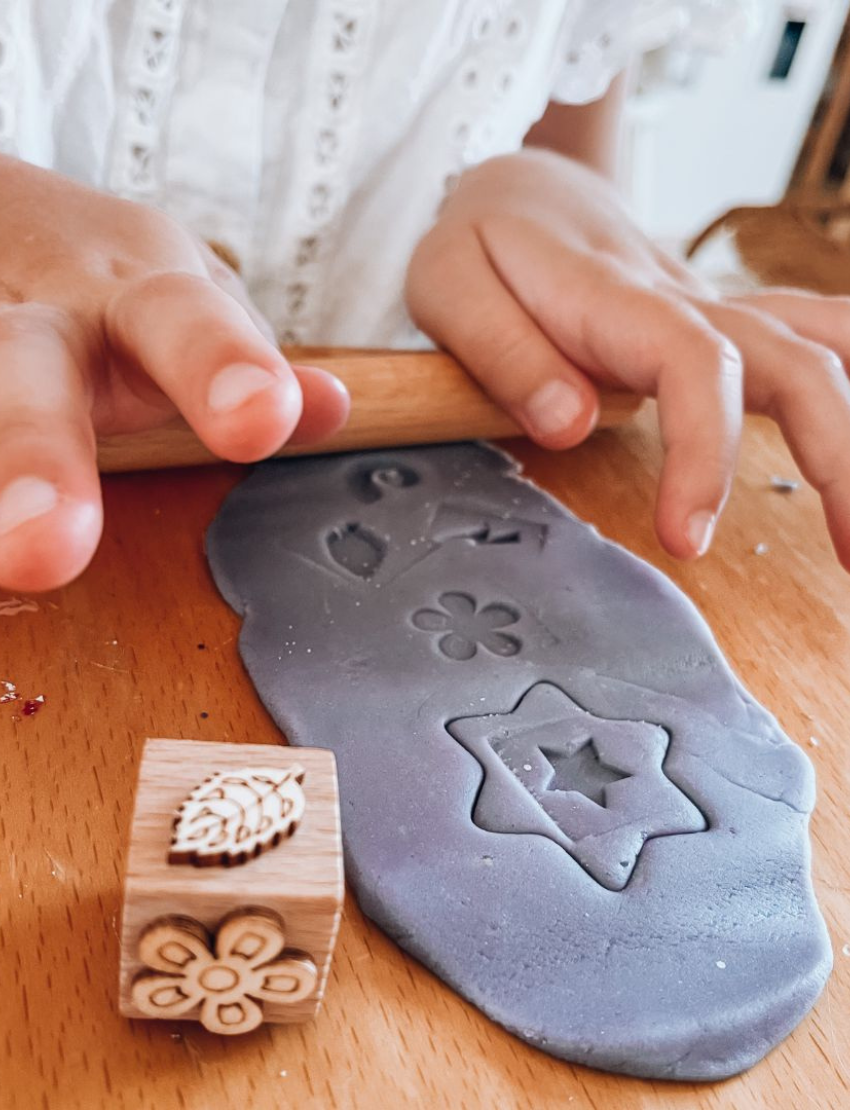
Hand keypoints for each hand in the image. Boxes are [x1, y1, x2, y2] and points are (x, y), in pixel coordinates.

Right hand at [0, 157, 349, 592]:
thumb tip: (328, 408)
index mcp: (138, 292)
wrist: (8, 218)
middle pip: (23, 367)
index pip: (183, 320)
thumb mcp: (189, 304)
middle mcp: (41, 314)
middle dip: (35, 452)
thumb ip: (242, 362)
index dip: (221, 366)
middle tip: (50, 548)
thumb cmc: (122, 293)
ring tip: (4, 562)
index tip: (258, 420)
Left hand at [406, 149, 849, 568]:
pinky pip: (813, 336)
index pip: (692, 363)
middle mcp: (685, 301)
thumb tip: (570, 424)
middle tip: (846, 555)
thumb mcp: (450, 286)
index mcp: (613, 298)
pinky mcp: (726, 325)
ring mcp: (716, 310)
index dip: (704, 450)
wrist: (529, 191)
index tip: (688, 537)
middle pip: (796, 360)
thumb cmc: (482, 241)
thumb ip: (504, 354)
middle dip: (838, 456)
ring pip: (820, 348)